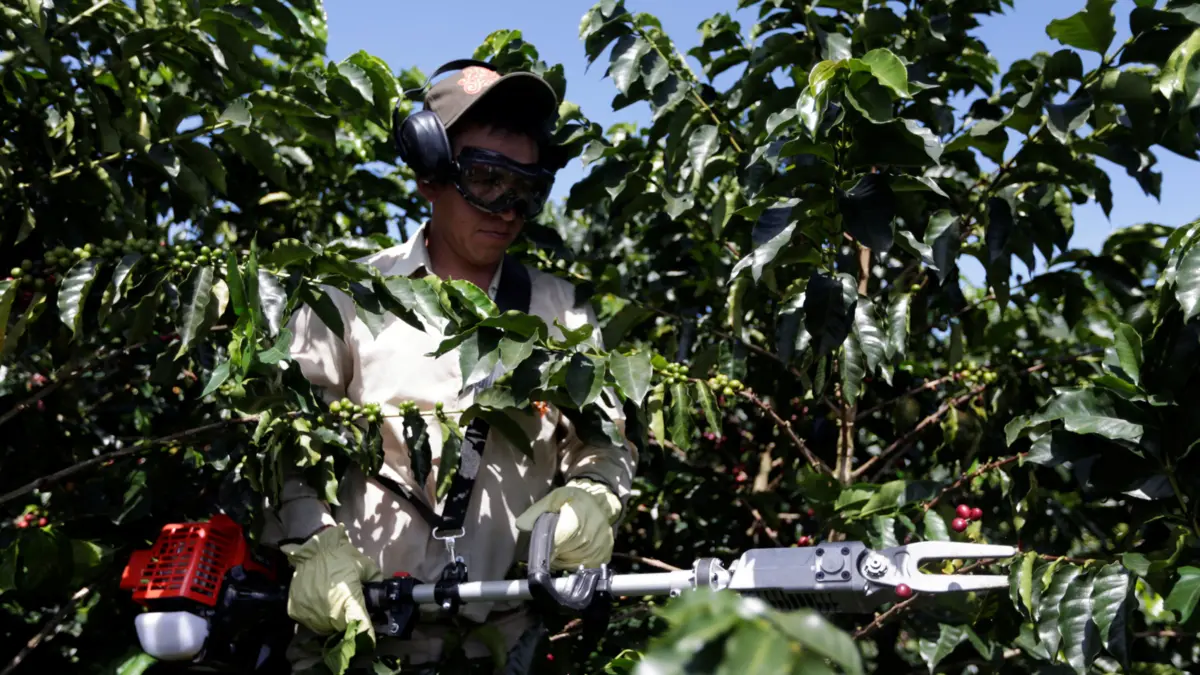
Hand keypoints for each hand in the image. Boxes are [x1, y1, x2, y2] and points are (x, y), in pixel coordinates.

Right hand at [280, 523, 382, 643]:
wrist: (312, 548)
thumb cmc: (340, 556)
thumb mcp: (364, 565)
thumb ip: (375, 580)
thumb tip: (381, 591)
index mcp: (348, 600)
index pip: (360, 624)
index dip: (367, 633)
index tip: (370, 639)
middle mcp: (328, 611)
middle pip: (342, 628)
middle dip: (348, 623)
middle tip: (349, 610)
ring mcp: (310, 613)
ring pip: (325, 627)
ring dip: (331, 621)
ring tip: (333, 604)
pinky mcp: (295, 611)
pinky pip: (309, 621)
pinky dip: (316, 616)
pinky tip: (319, 601)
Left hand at [515, 479, 622, 569]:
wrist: (598, 501)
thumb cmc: (573, 500)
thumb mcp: (553, 498)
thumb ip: (535, 511)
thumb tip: (521, 525)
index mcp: (577, 517)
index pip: (559, 541)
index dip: (547, 548)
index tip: (541, 551)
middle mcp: (591, 534)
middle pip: (565, 554)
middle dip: (554, 553)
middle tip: (552, 544)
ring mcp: (599, 546)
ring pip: (573, 564)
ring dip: (564, 560)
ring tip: (563, 547)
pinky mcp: (604, 555)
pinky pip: (585, 568)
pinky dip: (575, 564)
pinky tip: (573, 553)